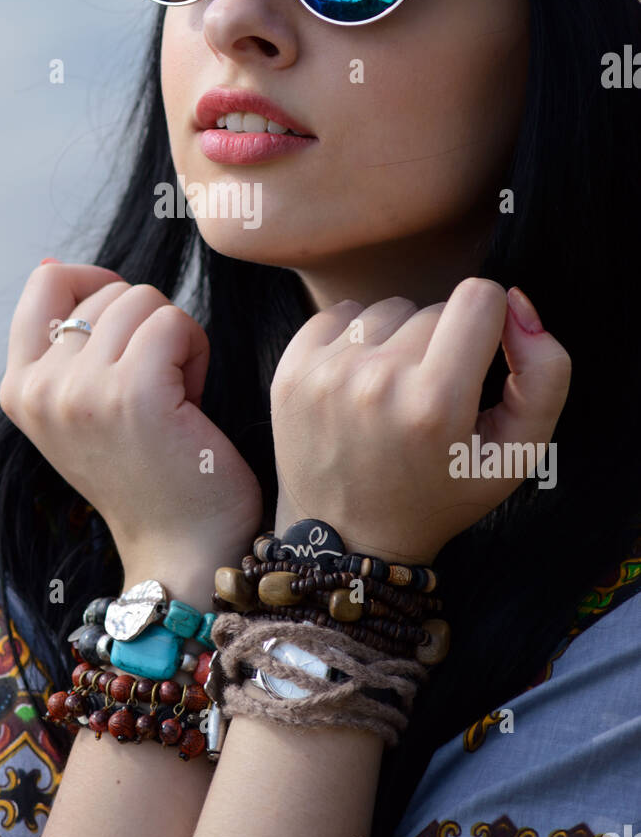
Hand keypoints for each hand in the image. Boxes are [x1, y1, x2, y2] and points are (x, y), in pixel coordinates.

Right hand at [0, 262, 262, 572]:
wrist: (181, 551)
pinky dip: (196, 351)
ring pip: (143, 299)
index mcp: (18, 391)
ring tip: (176, 395)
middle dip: (145, 326)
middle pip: (107, 291)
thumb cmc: (146, 472)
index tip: (127, 334)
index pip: (45, 284)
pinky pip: (174, 322)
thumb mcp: (81, 408)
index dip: (96, 286)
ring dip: (174, 338)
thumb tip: (52, 263)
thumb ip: (64, 347)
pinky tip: (195, 399)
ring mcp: (83, 392)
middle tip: (158, 388)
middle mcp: (40, 390)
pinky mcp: (134, 394)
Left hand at [270, 278, 571, 564]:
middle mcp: (376, 382)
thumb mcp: (516, 454)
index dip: (490, 322)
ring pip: (388, 308)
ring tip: (396, 394)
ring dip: (398, 340)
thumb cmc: (441, 494)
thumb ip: (545, 374)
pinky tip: (359, 384)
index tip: (478, 358)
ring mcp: (326, 374)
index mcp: (436, 403)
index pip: (479, 297)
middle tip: (432, 398)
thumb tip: (516, 301)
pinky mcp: (291, 370)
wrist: (348, 539)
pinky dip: (357, 339)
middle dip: (444, 343)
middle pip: (434, 307)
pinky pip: (341, 313)